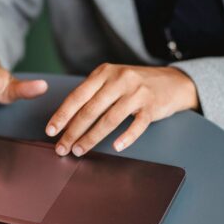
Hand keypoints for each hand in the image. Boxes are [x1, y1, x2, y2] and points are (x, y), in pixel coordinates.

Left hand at [45, 63, 198, 155]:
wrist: (172, 82)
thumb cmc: (136, 84)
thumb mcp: (112, 80)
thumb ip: (93, 94)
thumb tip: (67, 120)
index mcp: (104, 73)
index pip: (78, 96)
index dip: (63, 115)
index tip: (51, 131)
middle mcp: (119, 80)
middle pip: (91, 109)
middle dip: (73, 131)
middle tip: (62, 148)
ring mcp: (137, 93)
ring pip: (110, 119)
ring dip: (92, 138)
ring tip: (80, 150)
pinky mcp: (152, 106)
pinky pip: (137, 124)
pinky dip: (126, 136)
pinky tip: (116, 147)